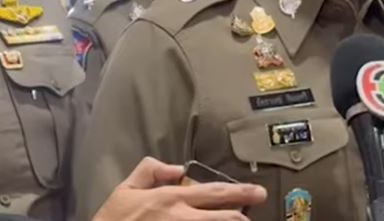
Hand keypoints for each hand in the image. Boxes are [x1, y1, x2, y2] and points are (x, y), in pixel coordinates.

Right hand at [92, 157, 265, 220]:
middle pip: (225, 218)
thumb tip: (176, 168)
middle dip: (245, 212)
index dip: (240, 192)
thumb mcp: (124, 189)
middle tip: (259, 206)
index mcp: (170, 199)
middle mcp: (181, 219)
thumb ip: (150, 171)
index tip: (258, 192)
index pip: (213, 193)